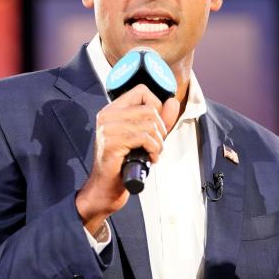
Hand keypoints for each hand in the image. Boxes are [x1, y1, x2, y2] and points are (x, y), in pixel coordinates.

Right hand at [75, 84, 179, 233]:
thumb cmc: (123, 164)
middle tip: (156, 146)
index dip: (156, 106)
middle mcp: (107, 116)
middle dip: (161, 129)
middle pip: (149, 108)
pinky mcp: (112, 143)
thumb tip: (172, 102)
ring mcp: (107, 129)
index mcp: (112, 110)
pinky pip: (144, 138)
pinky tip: (150, 159)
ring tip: (153, 153)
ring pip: (149, 124)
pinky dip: (154, 150)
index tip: (156, 126)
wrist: (106, 188)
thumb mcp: (145, 137)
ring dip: (158, 142)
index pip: (141, 91)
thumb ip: (160, 119)